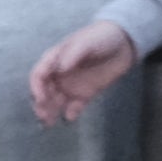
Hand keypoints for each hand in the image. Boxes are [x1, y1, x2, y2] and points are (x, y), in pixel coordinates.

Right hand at [28, 17, 144, 125]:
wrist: (125, 42)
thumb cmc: (102, 36)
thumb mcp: (86, 41)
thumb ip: (72, 54)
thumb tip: (60, 69)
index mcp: (54, 60)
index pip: (38, 75)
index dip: (36, 88)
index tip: (41, 99)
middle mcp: (59, 74)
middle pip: (44, 92)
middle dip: (40, 105)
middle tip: (43, 116)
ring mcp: (71, 84)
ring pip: (55, 102)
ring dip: (50, 112)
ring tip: (49, 123)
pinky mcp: (85, 93)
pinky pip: (74, 106)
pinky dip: (70, 113)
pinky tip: (70, 118)